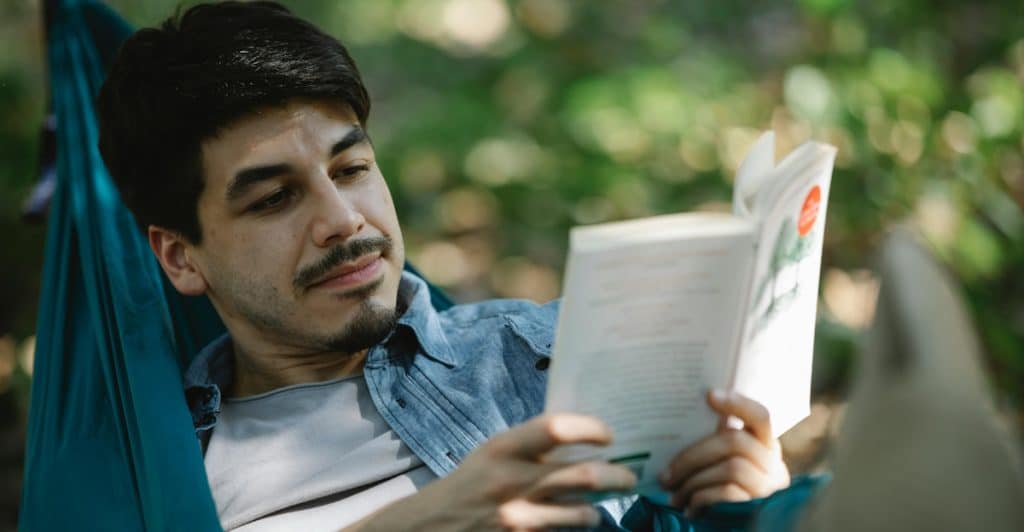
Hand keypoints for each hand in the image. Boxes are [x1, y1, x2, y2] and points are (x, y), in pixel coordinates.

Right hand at [348, 413, 636, 531]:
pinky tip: (582, 517)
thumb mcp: (494, 453)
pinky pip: (567, 531)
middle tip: (630, 475)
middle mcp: (512, 481)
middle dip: (619, 476)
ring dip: (601, 507)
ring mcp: (519, 517)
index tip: (608, 434)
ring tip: (605, 501)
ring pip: (585, 512)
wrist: (432, 528)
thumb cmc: (470, 484)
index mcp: (504, 448)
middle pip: (586, 475)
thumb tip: (583, 434)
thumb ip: (531, 445)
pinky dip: (581, 524)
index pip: (556, 428)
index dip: (591, 428)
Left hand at [659, 390, 789, 515]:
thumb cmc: (725, 489)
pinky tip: (689, 508)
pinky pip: (729, 493)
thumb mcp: (725, 463)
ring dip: (694, 480)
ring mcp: (769, 485)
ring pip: (731, 468)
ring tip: (672, 494)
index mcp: (765, 444)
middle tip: (665, 474)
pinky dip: (703, 498)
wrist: (741, 528)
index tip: (709, 395)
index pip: (761, 416)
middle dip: (693, 455)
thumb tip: (686, 418)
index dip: (737, 403)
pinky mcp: (760, 506)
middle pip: (735, 441)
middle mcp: (774, 463)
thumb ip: (717, 442)